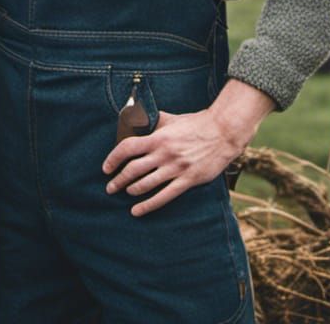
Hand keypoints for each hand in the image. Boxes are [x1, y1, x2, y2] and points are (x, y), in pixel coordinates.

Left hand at [102, 80, 273, 215]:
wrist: (223, 132)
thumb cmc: (196, 123)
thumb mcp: (172, 119)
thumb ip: (155, 122)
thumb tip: (138, 119)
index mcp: (158, 137)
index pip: (127, 148)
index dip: (113, 158)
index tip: (106, 167)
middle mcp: (164, 154)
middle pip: (133, 170)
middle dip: (118, 180)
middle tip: (110, 187)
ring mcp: (176, 168)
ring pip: (146, 184)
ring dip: (131, 191)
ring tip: (124, 193)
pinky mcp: (188, 180)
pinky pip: (164, 196)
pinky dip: (148, 205)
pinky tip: (137, 210)